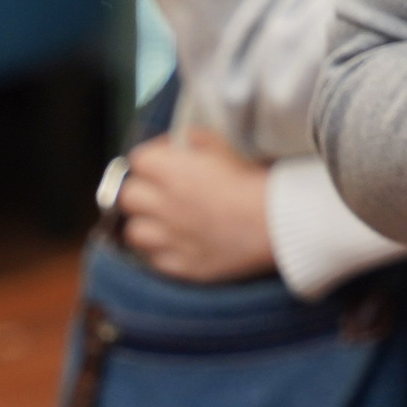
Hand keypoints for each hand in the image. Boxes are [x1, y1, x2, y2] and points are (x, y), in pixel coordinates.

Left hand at [118, 127, 277, 282]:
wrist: (278, 221)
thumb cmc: (257, 178)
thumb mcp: (229, 146)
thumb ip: (198, 140)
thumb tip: (183, 142)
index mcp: (173, 171)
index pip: (138, 160)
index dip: (152, 157)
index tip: (168, 159)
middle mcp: (164, 206)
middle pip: (127, 196)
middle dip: (141, 189)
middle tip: (160, 190)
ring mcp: (171, 239)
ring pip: (134, 232)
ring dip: (145, 223)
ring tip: (163, 220)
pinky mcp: (183, 266)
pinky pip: (155, 260)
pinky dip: (161, 251)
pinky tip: (177, 244)